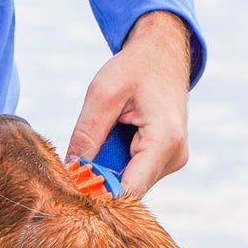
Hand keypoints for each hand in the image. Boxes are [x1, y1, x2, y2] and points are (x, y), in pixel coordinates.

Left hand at [66, 10, 191, 200]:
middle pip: (129, 189)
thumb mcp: (103, 92)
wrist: (162, 53)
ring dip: (109, 167)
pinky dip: (118, 160)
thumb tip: (72, 169)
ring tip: (102, 137)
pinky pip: (136, 171)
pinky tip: (114, 138)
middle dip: (101, 178)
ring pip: (131, 182)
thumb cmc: (136, 67)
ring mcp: (173, 159)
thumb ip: (88, 133)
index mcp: (165, 141)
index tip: (73, 187)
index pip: (130, 191)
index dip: (100, 194)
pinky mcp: (166, 158)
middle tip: (78, 159)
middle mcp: (175, 157)